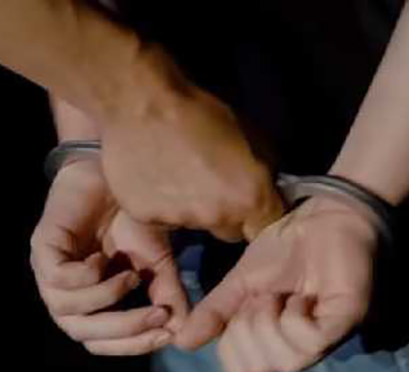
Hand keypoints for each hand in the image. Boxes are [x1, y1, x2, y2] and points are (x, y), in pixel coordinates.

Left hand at [30, 158, 187, 355]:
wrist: (113, 173)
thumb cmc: (130, 218)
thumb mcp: (156, 263)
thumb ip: (167, 296)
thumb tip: (182, 333)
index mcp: (85, 303)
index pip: (100, 342)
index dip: (132, 344)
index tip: (167, 334)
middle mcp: (62, 294)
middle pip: (82, 334)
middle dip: (123, 329)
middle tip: (157, 315)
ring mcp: (47, 272)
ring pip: (67, 310)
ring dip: (106, 298)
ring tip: (132, 276)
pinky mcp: (41, 248)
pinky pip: (58, 279)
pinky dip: (86, 275)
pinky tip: (103, 258)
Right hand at [100, 73, 283, 241]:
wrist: (141, 103)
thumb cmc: (200, 110)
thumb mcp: (249, 133)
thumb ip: (263, 169)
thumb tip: (266, 183)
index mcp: (249, 198)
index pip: (267, 228)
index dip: (261, 216)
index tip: (252, 203)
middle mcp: (215, 217)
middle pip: (229, 232)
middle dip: (226, 214)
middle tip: (212, 186)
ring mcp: (178, 220)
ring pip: (193, 223)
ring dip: (191, 207)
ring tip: (177, 177)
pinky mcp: (145, 218)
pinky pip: (159, 217)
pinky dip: (159, 204)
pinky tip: (153, 179)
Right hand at [174, 197, 377, 371]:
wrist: (318, 220)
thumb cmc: (282, 252)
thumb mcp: (237, 284)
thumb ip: (213, 313)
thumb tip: (179, 341)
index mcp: (270, 343)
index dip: (231, 342)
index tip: (242, 306)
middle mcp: (296, 348)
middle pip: (258, 370)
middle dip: (247, 329)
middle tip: (261, 297)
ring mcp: (323, 339)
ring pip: (286, 362)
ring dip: (271, 323)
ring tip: (279, 296)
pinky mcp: (344, 324)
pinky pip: (309, 343)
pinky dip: (295, 318)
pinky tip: (302, 296)